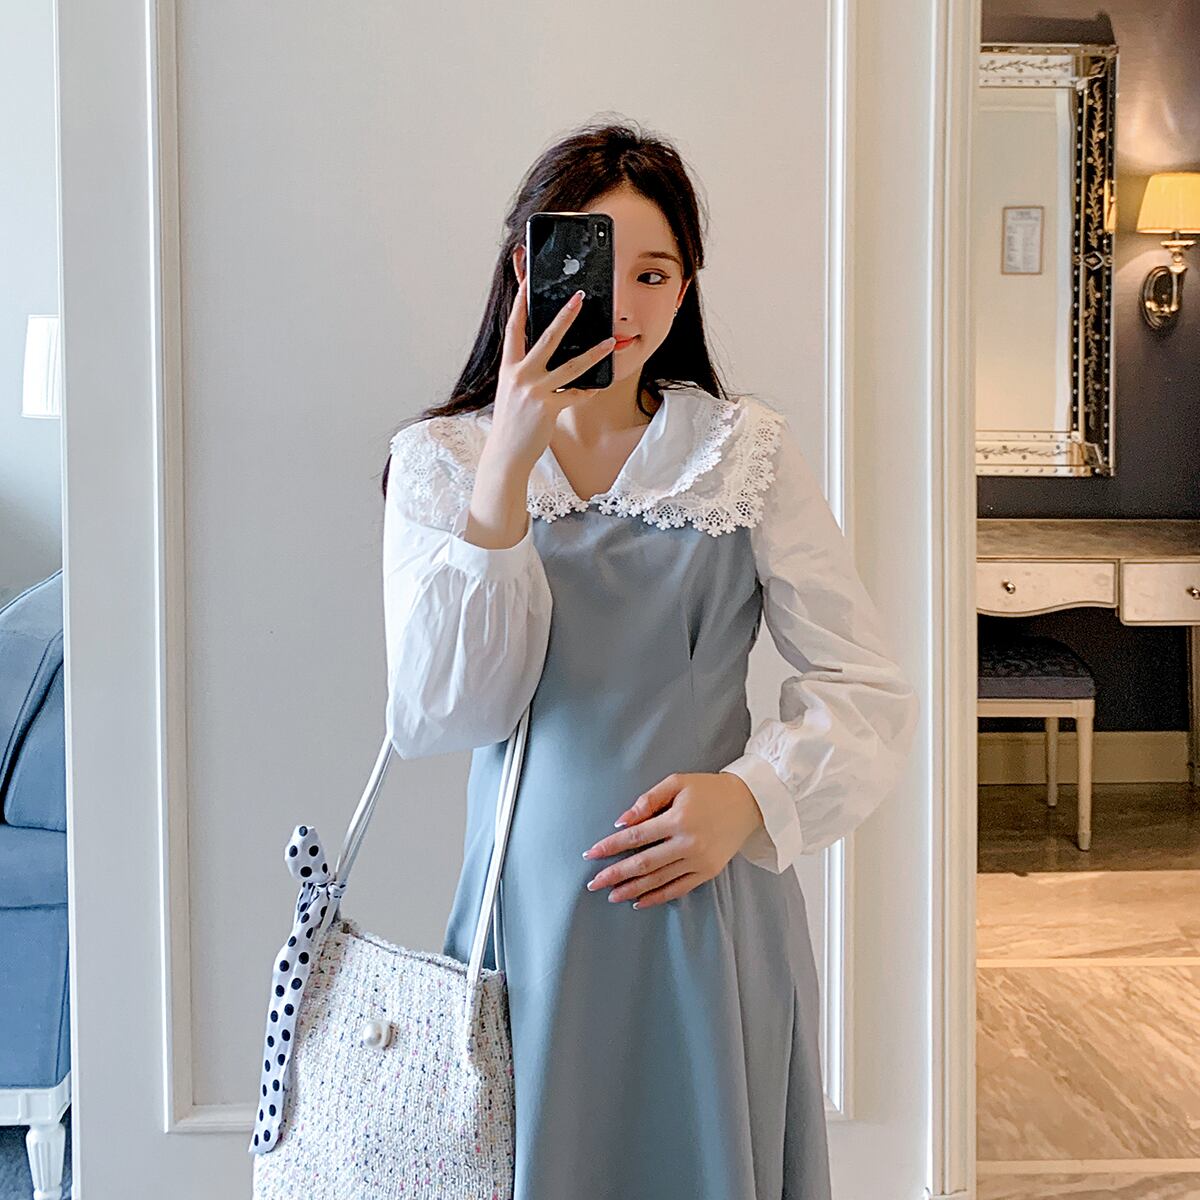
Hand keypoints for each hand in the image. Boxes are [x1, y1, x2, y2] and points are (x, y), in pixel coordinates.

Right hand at [485, 265, 617, 471]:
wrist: (506, 453)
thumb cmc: (511, 422)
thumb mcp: (511, 390)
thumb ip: (524, 371)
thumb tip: (543, 356)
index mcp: (508, 367)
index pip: (514, 327)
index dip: (519, 302)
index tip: (526, 280)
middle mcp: (519, 374)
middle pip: (546, 338)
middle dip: (565, 316)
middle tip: (579, 297)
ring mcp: (534, 391)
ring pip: (570, 366)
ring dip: (593, 353)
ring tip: (609, 342)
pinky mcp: (548, 407)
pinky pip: (575, 395)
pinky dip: (587, 391)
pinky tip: (598, 386)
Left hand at [580, 772, 765, 908]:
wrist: (749, 802)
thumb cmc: (708, 789)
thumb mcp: (677, 783)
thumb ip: (648, 800)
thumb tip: (622, 821)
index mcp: (678, 819)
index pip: (636, 837)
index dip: (611, 846)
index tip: (591, 854)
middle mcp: (688, 843)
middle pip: (644, 863)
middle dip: (615, 874)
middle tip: (593, 884)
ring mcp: (699, 860)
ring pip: (659, 880)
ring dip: (632, 889)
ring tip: (612, 895)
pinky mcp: (708, 871)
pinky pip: (678, 888)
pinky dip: (658, 897)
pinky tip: (639, 901)